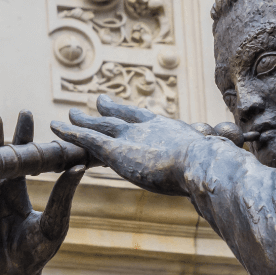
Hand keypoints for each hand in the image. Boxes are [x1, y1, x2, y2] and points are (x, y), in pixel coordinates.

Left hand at [50, 95, 217, 195]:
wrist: (202, 162)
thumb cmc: (211, 167)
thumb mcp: (209, 163)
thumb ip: (205, 165)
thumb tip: (221, 172)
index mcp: (167, 130)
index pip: (144, 119)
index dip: (132, 115)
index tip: (128, 108)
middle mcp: (145, 129)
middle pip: (120, 118)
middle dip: (107, 111)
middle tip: (97, 102)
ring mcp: (128, 137)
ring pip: (98, 126)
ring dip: (82, 121)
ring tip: (68, 116)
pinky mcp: (114, 150)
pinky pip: (86, 138)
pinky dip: (69, 131)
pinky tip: (54, 126)